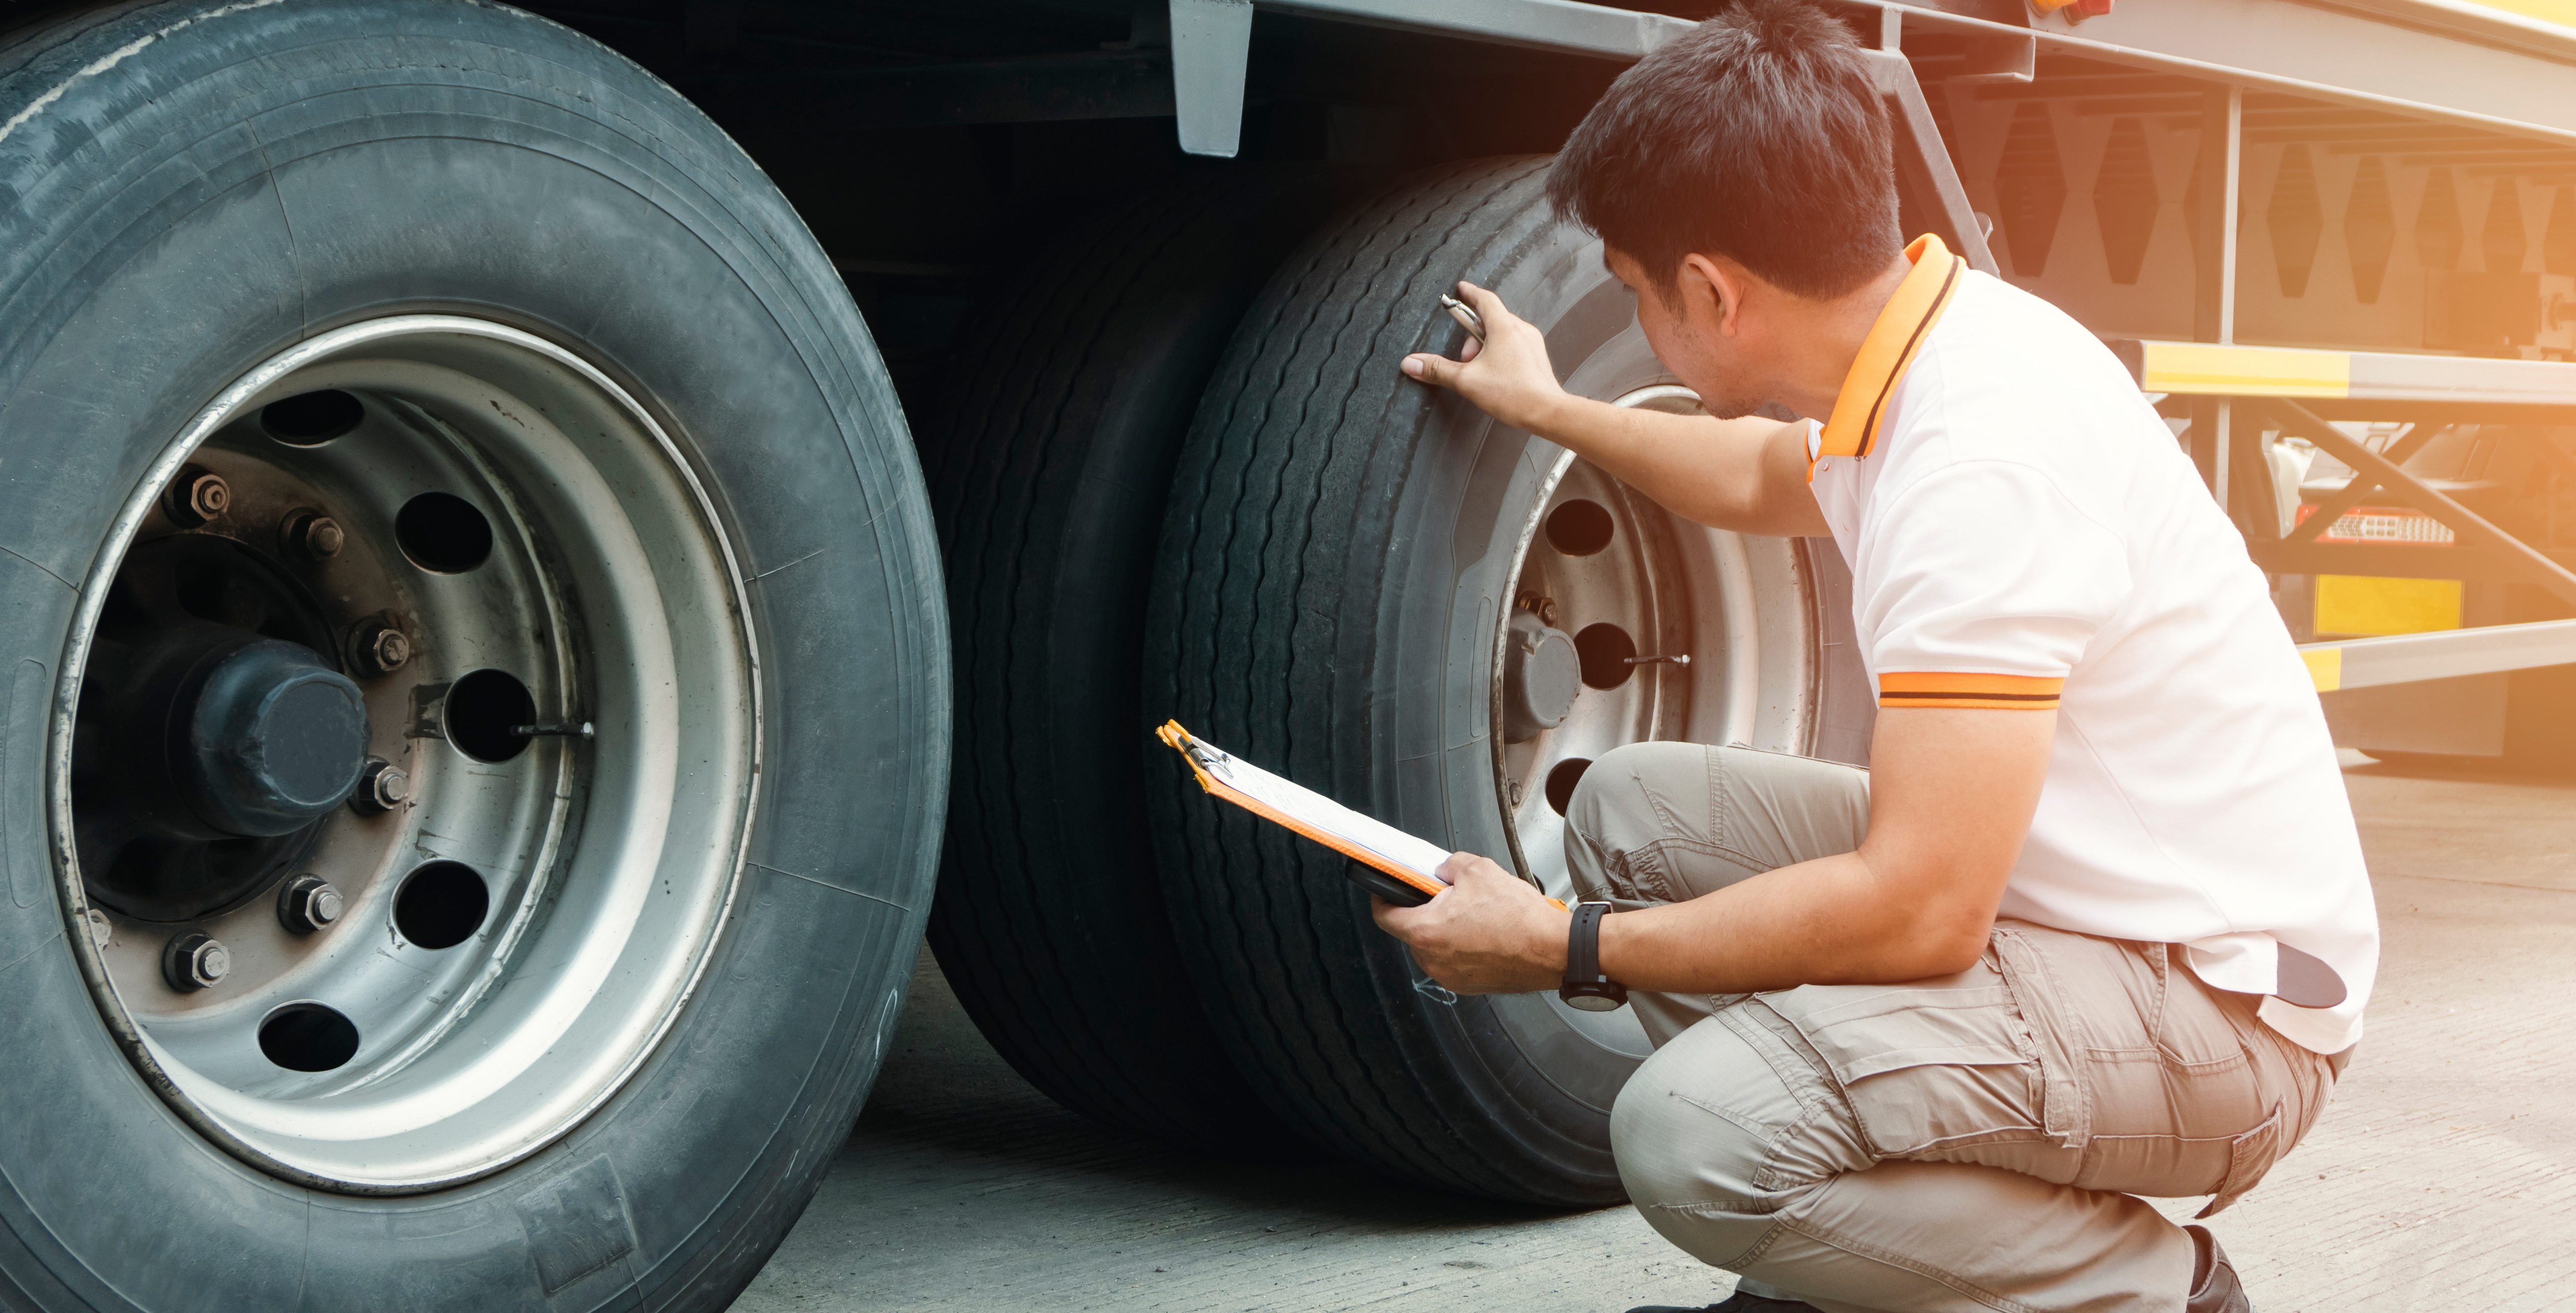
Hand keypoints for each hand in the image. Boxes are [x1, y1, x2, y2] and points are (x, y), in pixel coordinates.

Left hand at [1370, 852, 1569, 994]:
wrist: (1553, 950)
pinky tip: (1485, 931)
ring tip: (1472, 913)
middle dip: (1423, 911)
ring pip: (1434, 947)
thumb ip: (1449, 865)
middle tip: (1444, 895)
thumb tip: (1442, 869)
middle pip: (1412, 931)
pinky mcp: (1470, 985)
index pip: (1384, 916)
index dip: (1383, 898)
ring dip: (1444, 930)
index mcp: (1426, 931)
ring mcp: (1451, 976)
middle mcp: (1433, 960)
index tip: (1387, 889)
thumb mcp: (1478, 870)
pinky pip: (1455, 961)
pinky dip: (1462, 946)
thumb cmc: (1519, 918)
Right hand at [1400, 282, 1567, 433]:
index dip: (1470, 293)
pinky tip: (1495, 374)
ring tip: (1480, 370)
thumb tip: (1412, 363)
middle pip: (1490, 319)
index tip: (1461, 289)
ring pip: (1502, 333)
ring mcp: (1531, 343)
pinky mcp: (1536, 357)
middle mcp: (1521, 330)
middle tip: (1465, 358)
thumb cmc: (1514, 394)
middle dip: (1472, 336)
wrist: (1546, 411)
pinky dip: (1499, 353)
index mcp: (1504, 327)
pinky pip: (1513, 345)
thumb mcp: (1467, 380)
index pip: (1484, 299)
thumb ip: (1438, 369)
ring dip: (1485, 346)